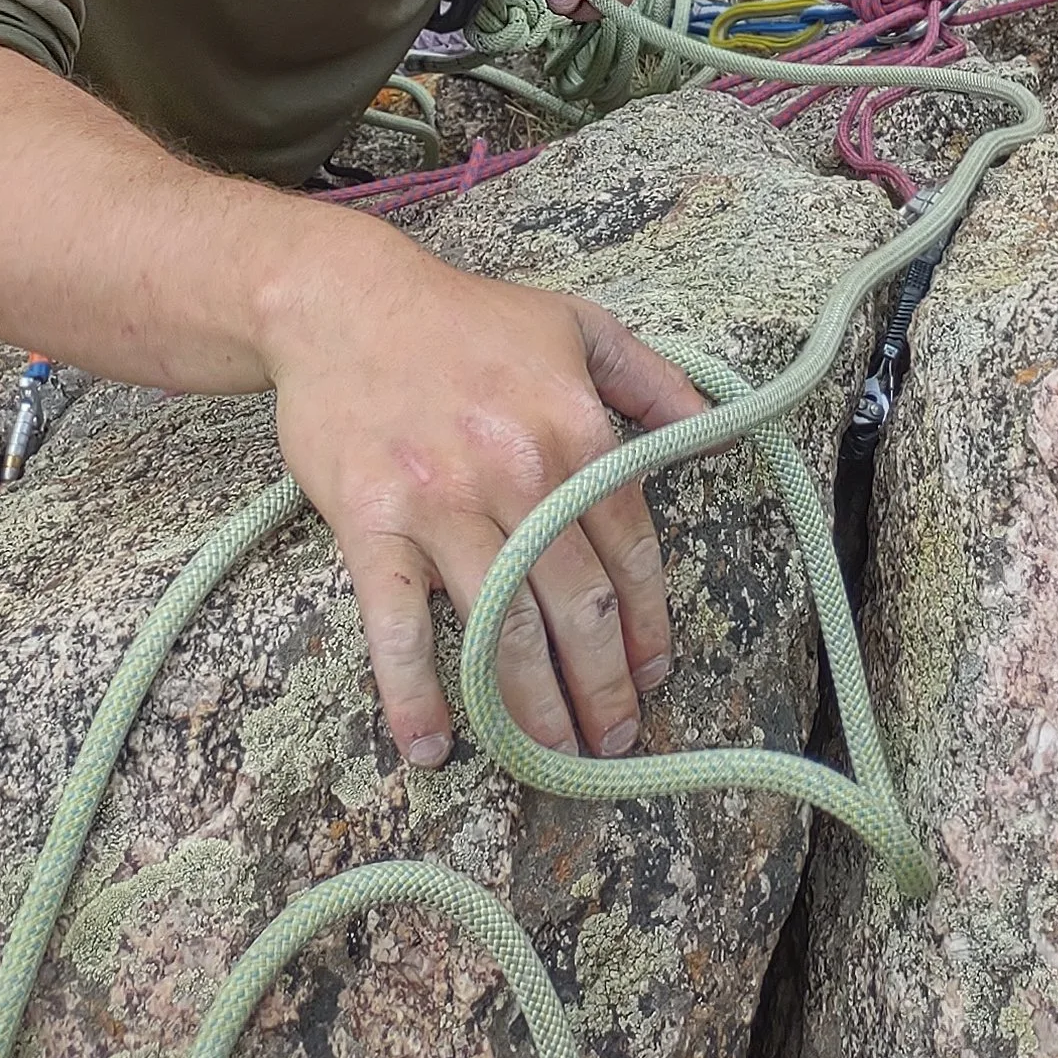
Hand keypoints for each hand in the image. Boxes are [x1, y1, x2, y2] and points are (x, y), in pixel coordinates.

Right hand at [263, 220, 706, 766]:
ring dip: (532, 709)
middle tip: (615, 741)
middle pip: (575, 606)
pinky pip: (395, 628)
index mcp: (574, 428)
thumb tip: (714, 434)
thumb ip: (654, 380)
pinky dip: (415, 694)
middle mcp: (517, 472)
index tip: (654, 671)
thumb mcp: (577, 323)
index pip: (628, 548)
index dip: (648, 622)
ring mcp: (440, 505)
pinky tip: (432, 748)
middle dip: (602, 686)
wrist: (344, 301)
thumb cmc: (465, 317)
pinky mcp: (370, 526)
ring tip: (553, 757)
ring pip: (500, 631)